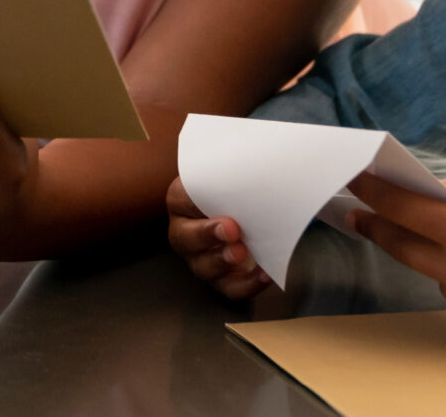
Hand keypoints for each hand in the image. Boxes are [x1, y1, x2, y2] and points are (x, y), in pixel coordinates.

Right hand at [164, 176, 277, 299]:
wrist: (243, 200)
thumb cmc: (231, 182)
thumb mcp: (225, 171)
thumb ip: (230, 169)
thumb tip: (253, 158)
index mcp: (180, 201)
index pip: (181, 202)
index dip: (197, 205)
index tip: (219, 208)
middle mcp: (184, 233)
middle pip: (186, 240)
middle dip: (208, 236)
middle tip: (232, 230)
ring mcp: (201, 258)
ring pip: (204, 268)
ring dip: (223, 262)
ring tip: (243, 253)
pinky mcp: (222, 277)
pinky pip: (230, 288)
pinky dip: (248, 284)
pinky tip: (265, 274)